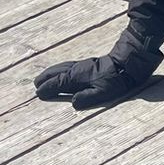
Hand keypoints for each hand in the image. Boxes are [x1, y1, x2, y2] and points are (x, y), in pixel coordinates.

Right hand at [33, 52, 152, 109]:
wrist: (127, 62)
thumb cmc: (116, 80)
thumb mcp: (103, 93)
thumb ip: (86, 98)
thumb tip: (72, 102)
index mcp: (78, 77)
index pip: (59, 83)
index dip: (48, 88)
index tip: (38, 92)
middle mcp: (77, 69)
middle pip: (57, 72)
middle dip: (46, 78)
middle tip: (36, 83)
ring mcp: (82, 65)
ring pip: (62, 67)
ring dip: (51, 72)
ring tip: (43, 76)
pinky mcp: (87, 63)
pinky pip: (68, 65)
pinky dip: (59, 68)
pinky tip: (62, 70)